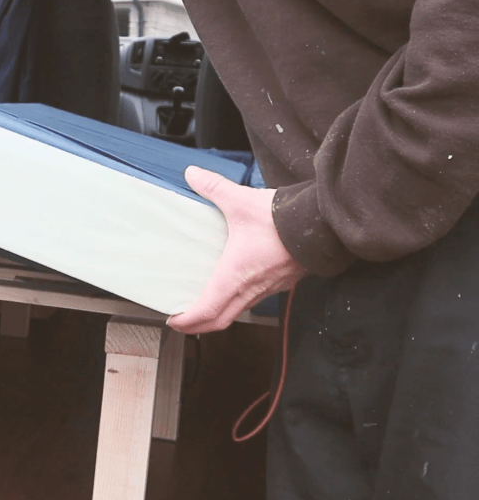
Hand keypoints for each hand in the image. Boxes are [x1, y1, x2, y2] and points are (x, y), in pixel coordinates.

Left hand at [168, 166, 306, 333]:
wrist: (326, 224)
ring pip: (239, 311)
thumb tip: (192, 174)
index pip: (208, 311)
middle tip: (183, 321)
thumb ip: (214, 188)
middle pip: (221, 320)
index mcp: (236, 275)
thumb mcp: (242, 200)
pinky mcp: (282, 282)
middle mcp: (252, 288)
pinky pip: (255, 300)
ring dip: (219, 314)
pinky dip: (238, 302)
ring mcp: (269, 288)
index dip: (188, 321)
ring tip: (204, 305)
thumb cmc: (285, 219)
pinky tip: (234, 287)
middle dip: (199, 325)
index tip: (174, 321)